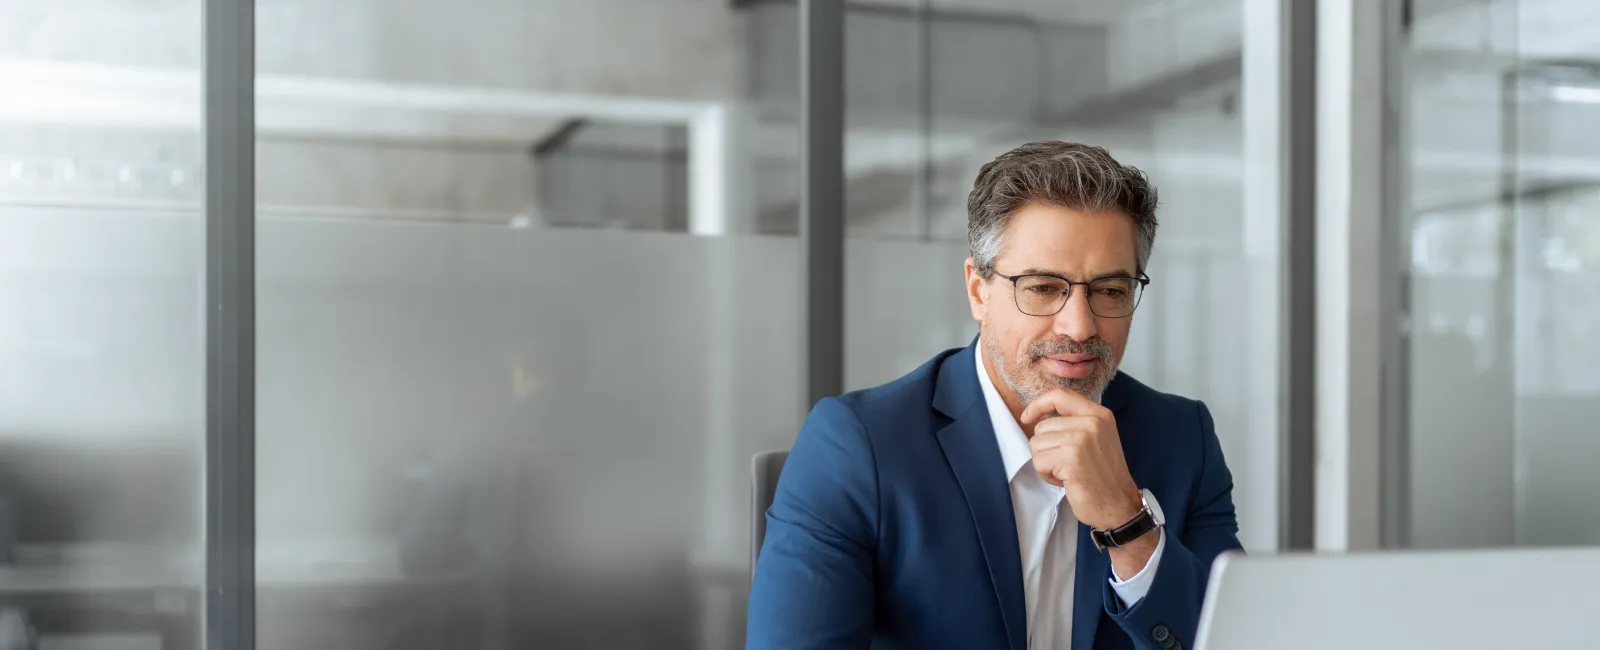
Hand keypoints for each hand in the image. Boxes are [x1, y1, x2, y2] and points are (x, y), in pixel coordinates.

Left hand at [1020, 389, 1140, 531]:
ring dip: (1046, 462)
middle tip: (1066, 463)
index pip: (1060, 395)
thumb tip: (1040, 414)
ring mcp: (1081, 440)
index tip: (1027, 417)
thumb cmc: (1103, 475)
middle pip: (1042, 426)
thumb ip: (1075, 422)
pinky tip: (1065, 480)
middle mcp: (1092, 423)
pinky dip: (1047, 475)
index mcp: (1099, 414)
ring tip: (1067, 472)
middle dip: (1046, 448)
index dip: (1038, 404)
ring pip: (1037, 444)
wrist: (1119, 505)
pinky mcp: (1070, 459)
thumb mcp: (1097, 438)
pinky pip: (1039, 461)